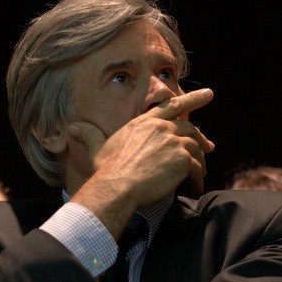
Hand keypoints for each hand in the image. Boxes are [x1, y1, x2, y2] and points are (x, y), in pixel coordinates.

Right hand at [68, 89, 214, 237]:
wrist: (117, 186)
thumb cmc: (106, 170)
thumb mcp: (97, 149)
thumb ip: (90, 135)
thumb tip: (73, 127)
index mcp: (144, 123)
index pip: (172, 106)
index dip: (192, 99)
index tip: (208, 95)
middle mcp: (161, 128)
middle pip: (189, 128)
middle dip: (201, 137)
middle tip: (209, 146)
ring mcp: (173, 142)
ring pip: (196, 148)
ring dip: (200, 162)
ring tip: (200, 174)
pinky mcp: (182, 159)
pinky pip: (197, 167)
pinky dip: (198, 178)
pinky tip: (195, 186)